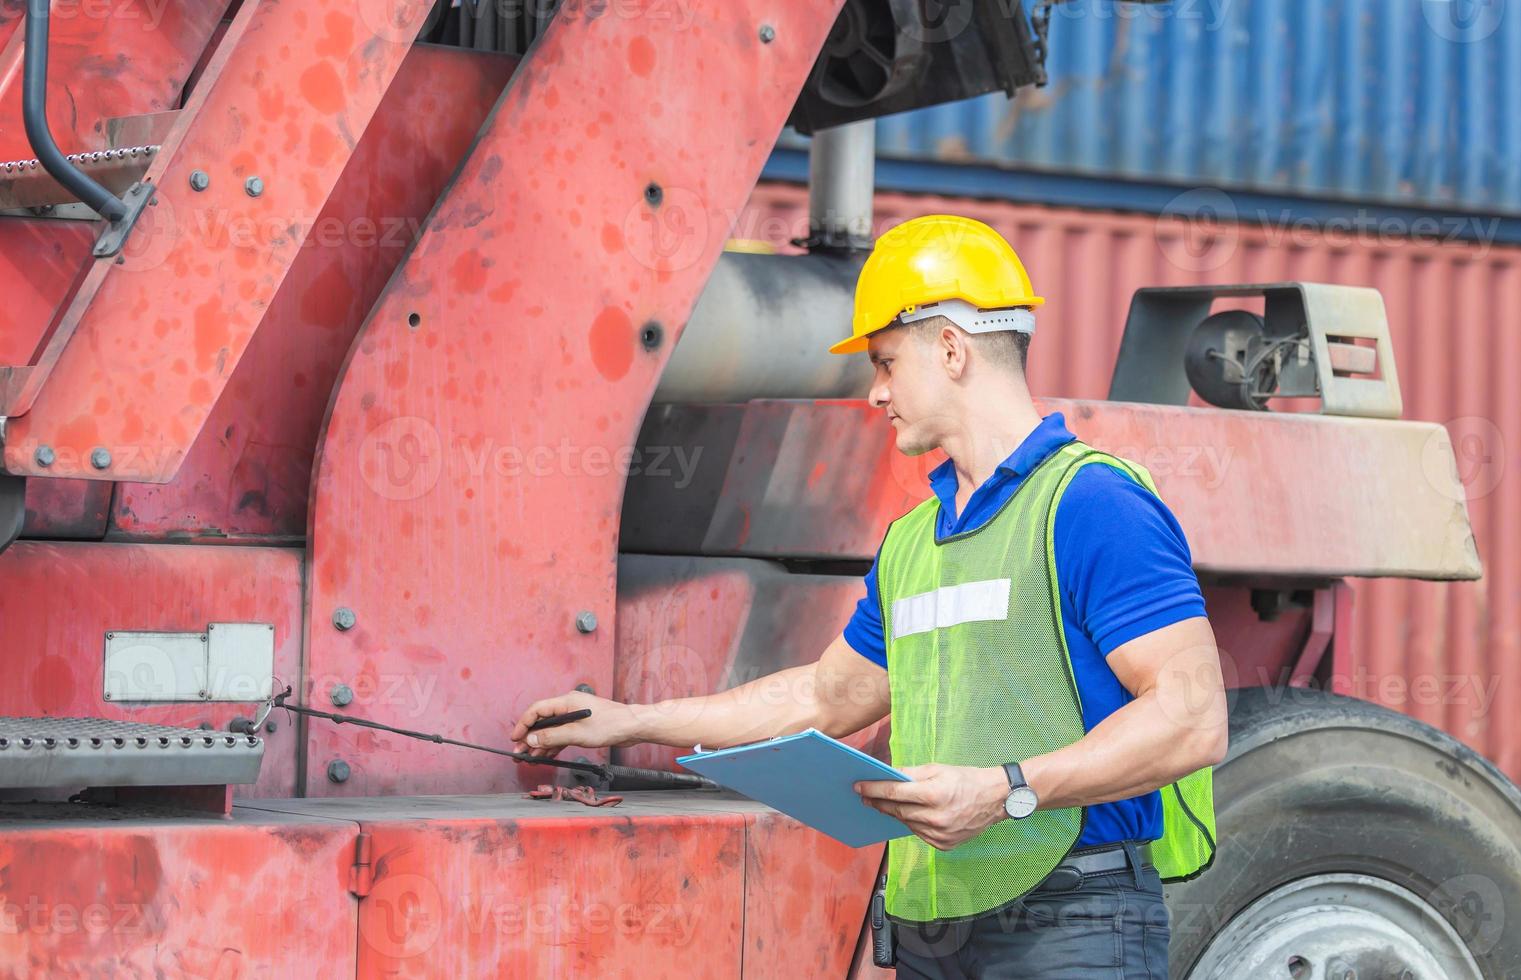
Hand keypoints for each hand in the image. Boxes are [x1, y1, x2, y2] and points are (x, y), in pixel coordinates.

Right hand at [508, 691, 641, 758]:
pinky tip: (546, 755)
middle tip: (520, 752)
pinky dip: (554, 745)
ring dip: (541, 743)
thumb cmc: (610, 725)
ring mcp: (576, 717)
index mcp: (566, 702)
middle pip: (543, 721)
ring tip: (529, 757)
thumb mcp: (577, 734)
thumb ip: (552, 736)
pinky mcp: (582, 727)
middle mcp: (569, 707)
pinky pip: (562, 735)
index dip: (524, 723)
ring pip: (552, 730)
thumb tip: (532, 738)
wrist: (632, 726)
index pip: (537, 709)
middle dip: (530, 737)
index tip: (515, 737)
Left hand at [854, 764, 1010, 850]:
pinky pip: (919, 833)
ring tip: (882, 804)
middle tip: (865, 796)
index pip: (894, 792)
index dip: (873, 789)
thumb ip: (910, 773)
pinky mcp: (943, 845)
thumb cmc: (966, 779)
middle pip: (897, 810)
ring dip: (894, 813)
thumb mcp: (937, 769)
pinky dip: (912, 823)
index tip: (859, 787)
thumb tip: (887, 774)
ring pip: (906, 823)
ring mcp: (940, 834)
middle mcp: (935, 817)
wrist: (995, 799)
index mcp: (934, 794)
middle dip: (879, 802)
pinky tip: (909, 815)